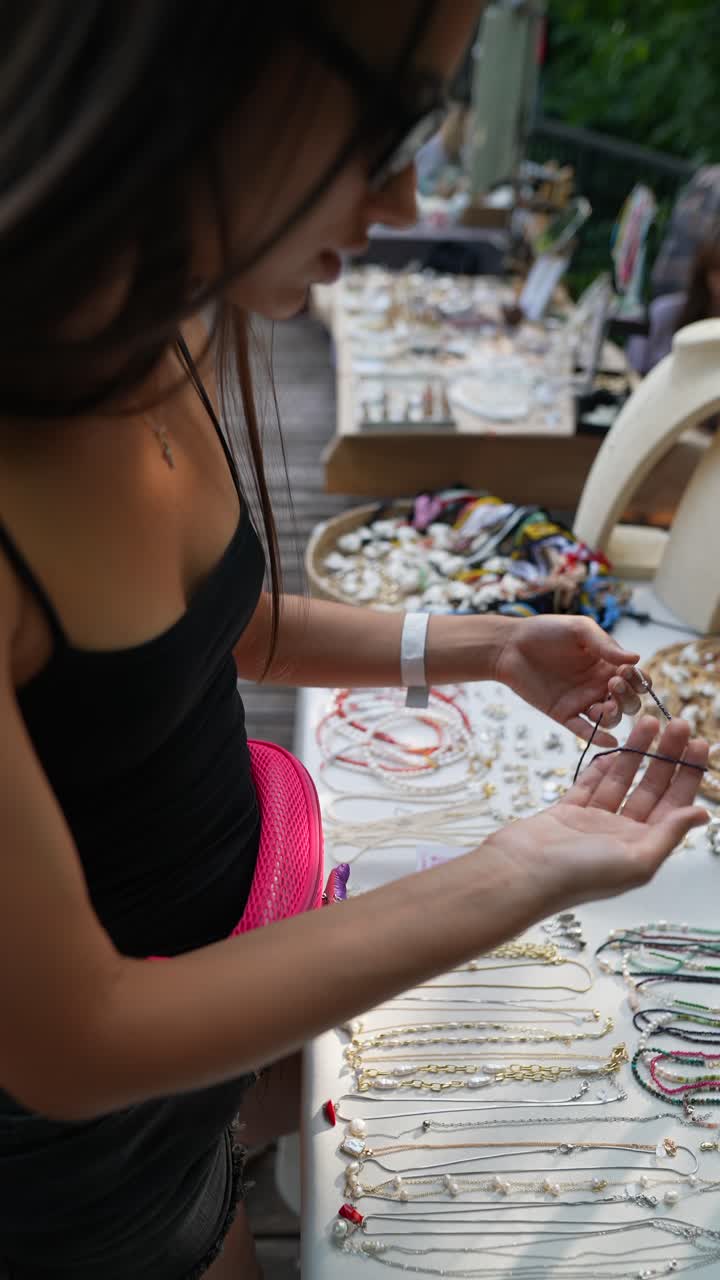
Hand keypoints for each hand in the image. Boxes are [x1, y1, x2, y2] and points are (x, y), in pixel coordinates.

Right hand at [482, 716, 707, 909]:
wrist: (521, 873)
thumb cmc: (578, 875)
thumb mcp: (636, 860)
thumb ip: (668, 834)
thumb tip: (702, 814)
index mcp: (641, 849)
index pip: (674, 806)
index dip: (688, 775)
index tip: (701, 745)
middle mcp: (620, 836)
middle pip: (651, 789)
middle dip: (667, 756)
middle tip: (680, 724)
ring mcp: (593, 823)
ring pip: (621, 781)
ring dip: (637, 753)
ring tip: (648, 721)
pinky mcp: (566, 813)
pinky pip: (589, 786)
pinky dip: (602, 768)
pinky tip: (615, 749)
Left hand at [494, 614, 646, 745]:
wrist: (509, 646)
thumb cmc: (545, 631)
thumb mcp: (579, 630)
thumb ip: (605, 645)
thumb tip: (636, 659)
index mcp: (607, 664)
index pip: (636, 679)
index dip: (640, 680)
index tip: (628, 672)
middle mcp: (598, 685)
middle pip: (628, 702)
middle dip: (628, 697)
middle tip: (612, 683)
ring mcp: (582, 701)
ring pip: (610, 719)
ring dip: (613, 716)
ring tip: (603, 706)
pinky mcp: (563, 713)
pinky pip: (584, 730)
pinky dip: (597, 737)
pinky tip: (608, 740)